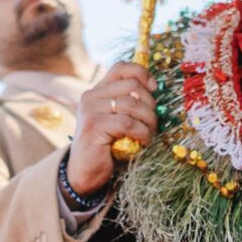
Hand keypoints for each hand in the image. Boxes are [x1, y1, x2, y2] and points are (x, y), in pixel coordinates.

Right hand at [67, 62, 156, 195]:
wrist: (84, 173)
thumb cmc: (107, 147)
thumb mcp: (117, 120)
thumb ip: (129, 104)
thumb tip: (156, 91)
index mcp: (97, 91)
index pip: (121, 68)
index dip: (141, 73)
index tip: (154, 88)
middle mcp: (91, 96)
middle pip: (131, 85)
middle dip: (150, 103)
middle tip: (153, 122)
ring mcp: (90, 110)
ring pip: (132, 104)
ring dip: (149, 120)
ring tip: (150, 134)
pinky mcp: (94, 126)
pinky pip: (128, 123)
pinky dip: (142, 132)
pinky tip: (143, 142)